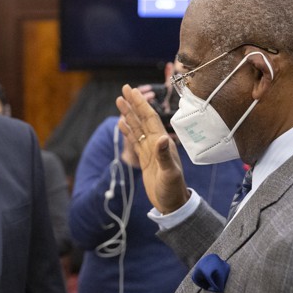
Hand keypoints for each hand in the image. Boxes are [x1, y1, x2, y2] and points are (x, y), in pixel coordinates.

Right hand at [116, 84, 188, 213]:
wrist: (172, 203)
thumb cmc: (172, 189)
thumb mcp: (169, 173)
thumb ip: (164, 156)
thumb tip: (162, 137)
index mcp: (162, 143)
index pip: (150, 118)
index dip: (141, 104)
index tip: (132, 91)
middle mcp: (156, 143)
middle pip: (142, 118)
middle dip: (133, 103)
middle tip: (124, 88)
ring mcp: (150, 150)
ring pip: (137, 127)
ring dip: (129, 114)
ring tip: (119, 101)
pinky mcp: (145, 158)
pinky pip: (134, 140)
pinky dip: (128, 130)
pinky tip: (122, 123)